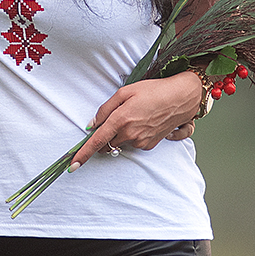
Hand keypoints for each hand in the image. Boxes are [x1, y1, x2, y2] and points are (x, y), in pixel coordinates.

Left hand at [70, 70, 201, 168]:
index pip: (96, 141)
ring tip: (133, 115)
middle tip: (111, 120)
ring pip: (120, 143)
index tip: (73, 165)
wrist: (181, 98)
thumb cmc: (153, 91)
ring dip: (119, 134)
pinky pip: (133, 143)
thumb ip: (105, 109)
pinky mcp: (150, 145)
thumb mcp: (124, 92)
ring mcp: (141, 142)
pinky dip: (131, 135)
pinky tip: (142, 121)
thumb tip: (91, 125)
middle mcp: (130, 135)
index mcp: (121, 120)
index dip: (83, 154)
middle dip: (103, 137)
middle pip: (106, 144)